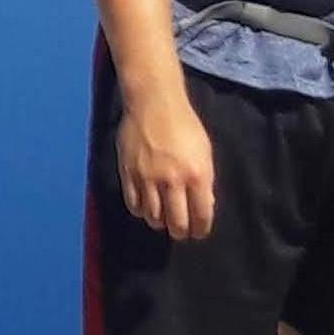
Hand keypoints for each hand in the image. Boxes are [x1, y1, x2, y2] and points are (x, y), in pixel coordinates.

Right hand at [117, 88, 217, 241]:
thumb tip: (203, 206)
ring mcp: (148, 178)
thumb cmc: (184, 125)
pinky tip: (146, 207)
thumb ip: (204, 181)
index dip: (200, 229)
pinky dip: (141, 211)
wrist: (153, 102)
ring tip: (163, 219)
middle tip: (180, 230)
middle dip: (180, 231)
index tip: (198, 232)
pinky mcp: (128, 173)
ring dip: (160, 223)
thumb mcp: (204, 152)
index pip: (201, 216)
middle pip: (176, 223)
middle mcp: (172, 180)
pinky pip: (133, 204)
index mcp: (197, 174)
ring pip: (153, 217)